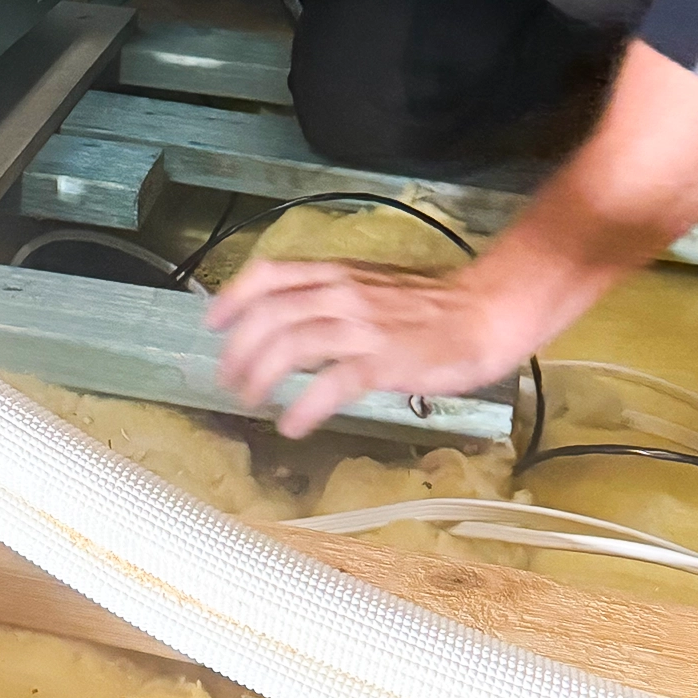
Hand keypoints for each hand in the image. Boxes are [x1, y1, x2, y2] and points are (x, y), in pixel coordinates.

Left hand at [205, 258, 519, 437]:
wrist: (485, 312)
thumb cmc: (432, 305)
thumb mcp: (371, 286)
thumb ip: (331, 298)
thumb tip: (292, 324)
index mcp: (337, 273)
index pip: (269, 273)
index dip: (234, 297)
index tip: (212, 323)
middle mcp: (342, 292)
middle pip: (271, 314)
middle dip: (239, 349)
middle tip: (228, 378)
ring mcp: (362, 325)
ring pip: (292, 344)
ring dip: (262, 376)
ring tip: (250, 401)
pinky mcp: (384, 360)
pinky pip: (332, 383)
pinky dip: (305, 405)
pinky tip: (292, 424)